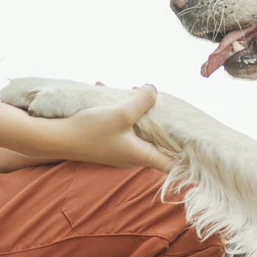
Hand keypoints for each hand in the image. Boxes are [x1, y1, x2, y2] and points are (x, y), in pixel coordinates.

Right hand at [0, 78, 174, 171]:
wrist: (55, 139)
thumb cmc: (89, 130)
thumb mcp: (121, 113)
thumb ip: (142, 102)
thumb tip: (155, 90)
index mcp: (141, 155)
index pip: (172, 166)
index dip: (188, 162)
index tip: (201, 155)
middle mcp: (132, 157)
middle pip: (157, 144)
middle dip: (164, 125)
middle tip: (171, 109)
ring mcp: (118, 151)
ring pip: (138, 131)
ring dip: (139, 113)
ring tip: (135, 91)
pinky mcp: (106, 142)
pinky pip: (122, 126)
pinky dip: (121, 112)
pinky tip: (108, 90)